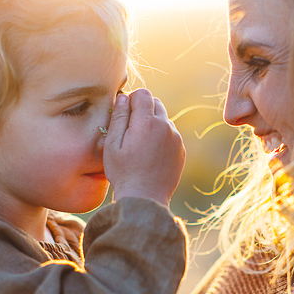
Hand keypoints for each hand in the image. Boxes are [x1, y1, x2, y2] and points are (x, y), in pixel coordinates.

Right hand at [104, 89, 184, 206]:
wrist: (145, 199)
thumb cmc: (124, 172)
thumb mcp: (112, 144)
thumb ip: (119, 117)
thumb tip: (123, 97)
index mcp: (148, 122)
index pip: (143, 94)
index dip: (131, 99)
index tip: (124, 113)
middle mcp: (166, 126)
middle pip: (156, 103)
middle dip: (142, 110)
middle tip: (130, 130)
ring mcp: (176, 139)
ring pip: (164, 119)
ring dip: (152, 124)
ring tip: (140, 145)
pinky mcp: (180, 150)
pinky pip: (170, 135)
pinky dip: (161, 138)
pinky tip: (150, 155)